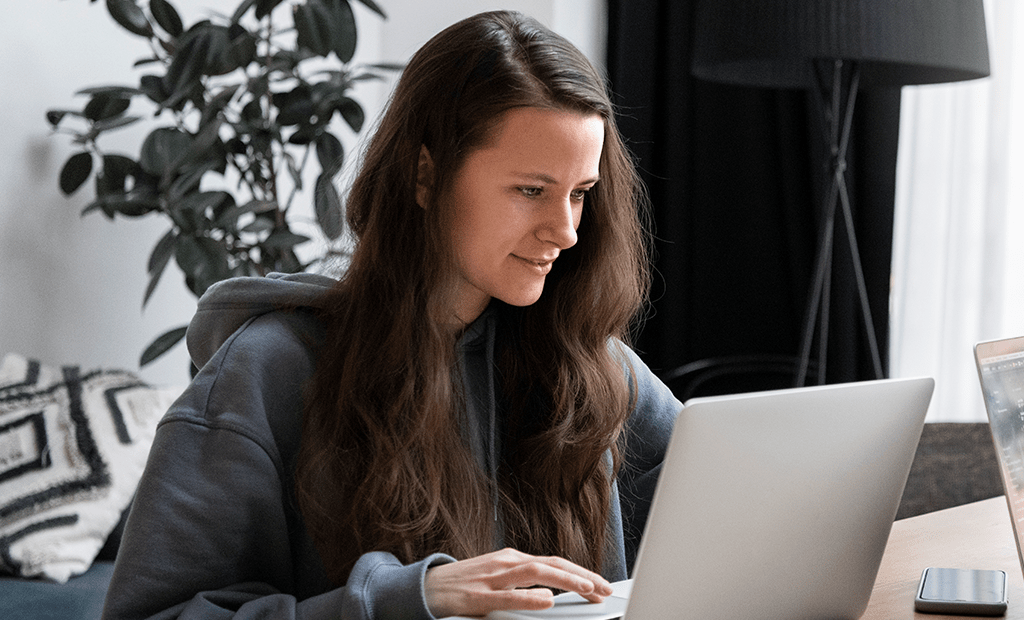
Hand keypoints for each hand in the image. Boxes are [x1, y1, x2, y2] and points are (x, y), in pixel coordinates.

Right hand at [424, 548, 612, 617]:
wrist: (425, 587)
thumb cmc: (463, 585)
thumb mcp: (497, 579)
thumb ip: (522, 584)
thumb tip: (551, 592)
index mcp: (512, 560)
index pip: (554, 563)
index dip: (580, 573)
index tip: (600, 585)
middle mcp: (506, 563)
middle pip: (552, 564)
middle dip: (582, 576)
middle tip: (604, 588)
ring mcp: (493, 578)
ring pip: (535, 573)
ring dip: (566, 580)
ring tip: (587, 589)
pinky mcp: (479, 596)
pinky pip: (509, 596)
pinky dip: (530, 597)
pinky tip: (548, 601)